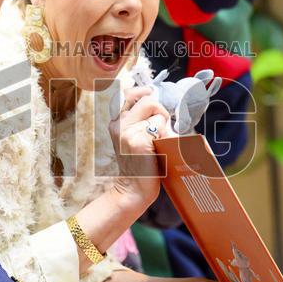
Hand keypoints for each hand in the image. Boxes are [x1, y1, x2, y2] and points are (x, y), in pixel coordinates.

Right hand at [109, 88, 171, 208]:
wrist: (134, 189)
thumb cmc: (140, 164)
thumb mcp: (133, 138)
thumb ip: (140, 120)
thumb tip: (159, 104)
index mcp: (116, 121)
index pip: (127, 93)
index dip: (142, 92)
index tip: (150, 94)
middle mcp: (118, 123)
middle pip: (145, 97)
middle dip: (158, 108)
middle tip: (160, 125)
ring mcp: (126, 132)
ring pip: (154, 108)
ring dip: (163, 122)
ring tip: (160, 140)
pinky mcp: (138, 141)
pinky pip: (161, 125)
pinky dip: (166, 135)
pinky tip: (160, 149)